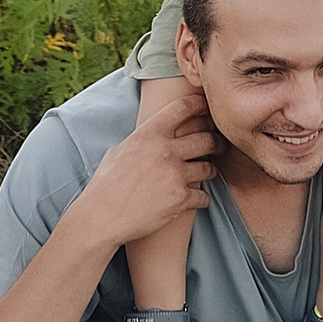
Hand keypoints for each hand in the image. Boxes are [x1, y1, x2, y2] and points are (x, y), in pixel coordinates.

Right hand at [74, 85, 217, 256]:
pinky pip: (202, 196)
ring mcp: (175, 175)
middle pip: (206, 138)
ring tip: (209, 172)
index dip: (199, 104)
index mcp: (149, 134)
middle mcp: (165, 151)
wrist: (102, 217)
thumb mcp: (119, 151)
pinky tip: (198, 199)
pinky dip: (201, 199)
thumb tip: (150, 135)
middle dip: (217, 141)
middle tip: (219, 143)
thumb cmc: (106, 185)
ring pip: (208, 167)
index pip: (182, 108)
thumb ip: (141, 140)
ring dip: (210, 170)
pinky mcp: (180, 199)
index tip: (206, 107)